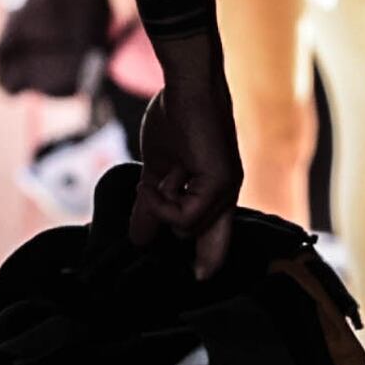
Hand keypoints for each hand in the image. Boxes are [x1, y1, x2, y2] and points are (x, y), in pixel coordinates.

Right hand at [129, 39, 243, 274]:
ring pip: (188, 229)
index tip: (201, 277)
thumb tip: (137, 239)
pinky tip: (158, 182)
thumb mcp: (156, 171)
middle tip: (154, 214)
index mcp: (216, 190)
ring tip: (157, 178)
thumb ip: (150, 205)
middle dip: (176, 235)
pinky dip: (163, 205)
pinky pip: (186, 217)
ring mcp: (227, 188)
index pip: (215, 235)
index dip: (208, 257)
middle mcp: (227, 192)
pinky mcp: (221, 182)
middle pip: (204, 239)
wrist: (185, 86)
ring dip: (161, 208)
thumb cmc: (173, 119)